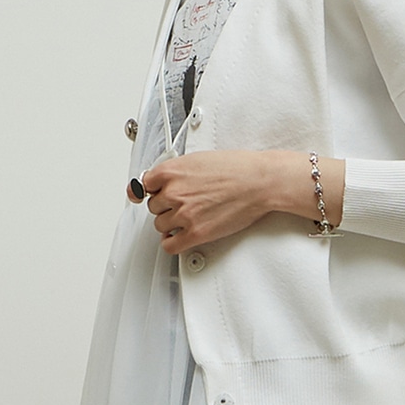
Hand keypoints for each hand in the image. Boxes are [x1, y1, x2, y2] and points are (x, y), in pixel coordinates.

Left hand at [129, 151, 270, 254]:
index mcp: (171, 171)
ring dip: (170, 223)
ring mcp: (184, 214)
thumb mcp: (199, 159)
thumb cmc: (237, 168)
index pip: (145, 185)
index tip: (156, 194)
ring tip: (187, 217)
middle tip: (183, 203)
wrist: (259, 181)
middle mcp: (174, 193)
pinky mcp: (196, 233)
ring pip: (160, 225)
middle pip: (153, 206)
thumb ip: (177, 171)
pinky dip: (170, 243)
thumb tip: (165, 181)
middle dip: (166, 205)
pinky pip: (170, 245)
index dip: (154, 190)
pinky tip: (178, 237)